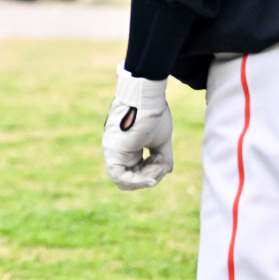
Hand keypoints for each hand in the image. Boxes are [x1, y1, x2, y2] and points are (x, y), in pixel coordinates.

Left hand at [103, 67, 172, 189]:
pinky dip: (139, 179)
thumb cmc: (153, 114)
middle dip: (151, 177)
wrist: (147, 98)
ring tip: (160, 165)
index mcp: (125, 148)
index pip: (134, 173)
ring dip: (147, 178)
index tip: (164, 165)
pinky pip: (122, 177)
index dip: (151, 175)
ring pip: (126, 182)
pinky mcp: (113, 152)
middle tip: (163, 165)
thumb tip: (166, 170)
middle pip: (131, 180)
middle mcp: (116, 152)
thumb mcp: (160, 140)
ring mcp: (112, 153)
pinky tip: (153, 170)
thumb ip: (161, 156)